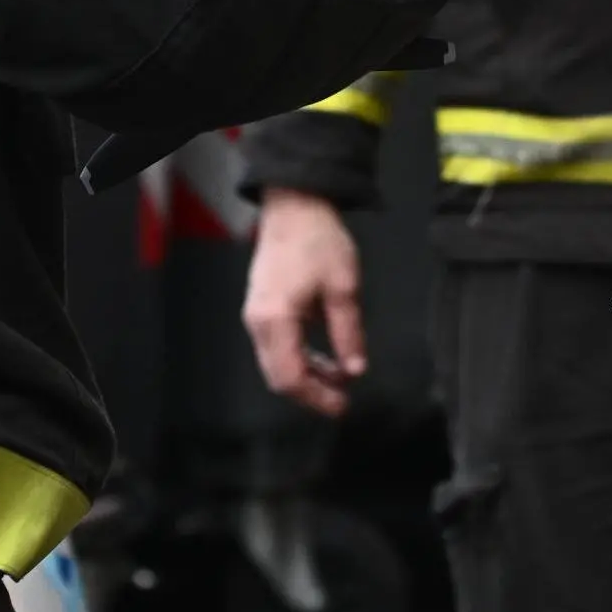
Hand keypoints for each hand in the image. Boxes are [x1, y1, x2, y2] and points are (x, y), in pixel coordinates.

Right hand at [243, 189, 364, 416]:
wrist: (294, 205)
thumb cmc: (318, 240)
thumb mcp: (343, 287)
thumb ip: (348, 332)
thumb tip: (355, 369)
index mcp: (275, 319)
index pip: (290, 377)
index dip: (316, 398)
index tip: (343, 406)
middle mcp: (258, 322)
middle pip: (279, 376)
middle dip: (312, 392)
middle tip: (343, 398)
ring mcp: (255, 314)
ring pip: (276, 363)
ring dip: (307, 375)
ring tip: (339, 376)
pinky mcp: (260, 307)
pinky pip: (276, 346)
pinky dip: (299, 357)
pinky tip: (324, 355)